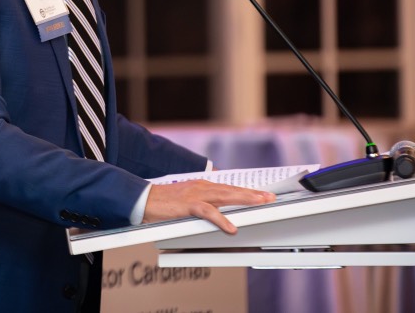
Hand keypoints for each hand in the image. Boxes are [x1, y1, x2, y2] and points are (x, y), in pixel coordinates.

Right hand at [143, 180, 274, 233]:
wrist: (144, 198)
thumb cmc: (164, 203)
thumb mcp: (188, 200)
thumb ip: (203, 204)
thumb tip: (218, 213)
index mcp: (203, 186)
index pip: (230, 188)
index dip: (247, 191)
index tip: (262, 194)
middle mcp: (202, 187)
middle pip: (232, 190)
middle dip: (253, 193)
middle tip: (270, 196)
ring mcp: (196, 194)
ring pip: (225, 196)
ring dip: (244, 199)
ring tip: (260, 203)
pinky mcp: (188, 205)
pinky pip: (208, 212)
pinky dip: (221, 220)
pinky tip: (231, 228)